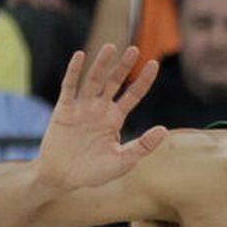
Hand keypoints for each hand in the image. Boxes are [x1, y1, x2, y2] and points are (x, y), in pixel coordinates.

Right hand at [37, 45, 168, 190]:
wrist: (63, 179)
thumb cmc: (93, 172)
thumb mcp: (123, 162)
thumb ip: (142, 146)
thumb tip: (164, 130)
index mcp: (115, 120)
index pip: (132, 95)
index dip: (143, 80)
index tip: (154, 63)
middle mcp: (99, 110)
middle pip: (114, 83)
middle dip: (124, 67)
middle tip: (135, 49)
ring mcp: (81, 108)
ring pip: (93, 81)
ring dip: (101, 64)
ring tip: (111, 47)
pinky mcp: (64, 111)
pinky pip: (69, 87)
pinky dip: (74, 71)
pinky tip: (80, 56)